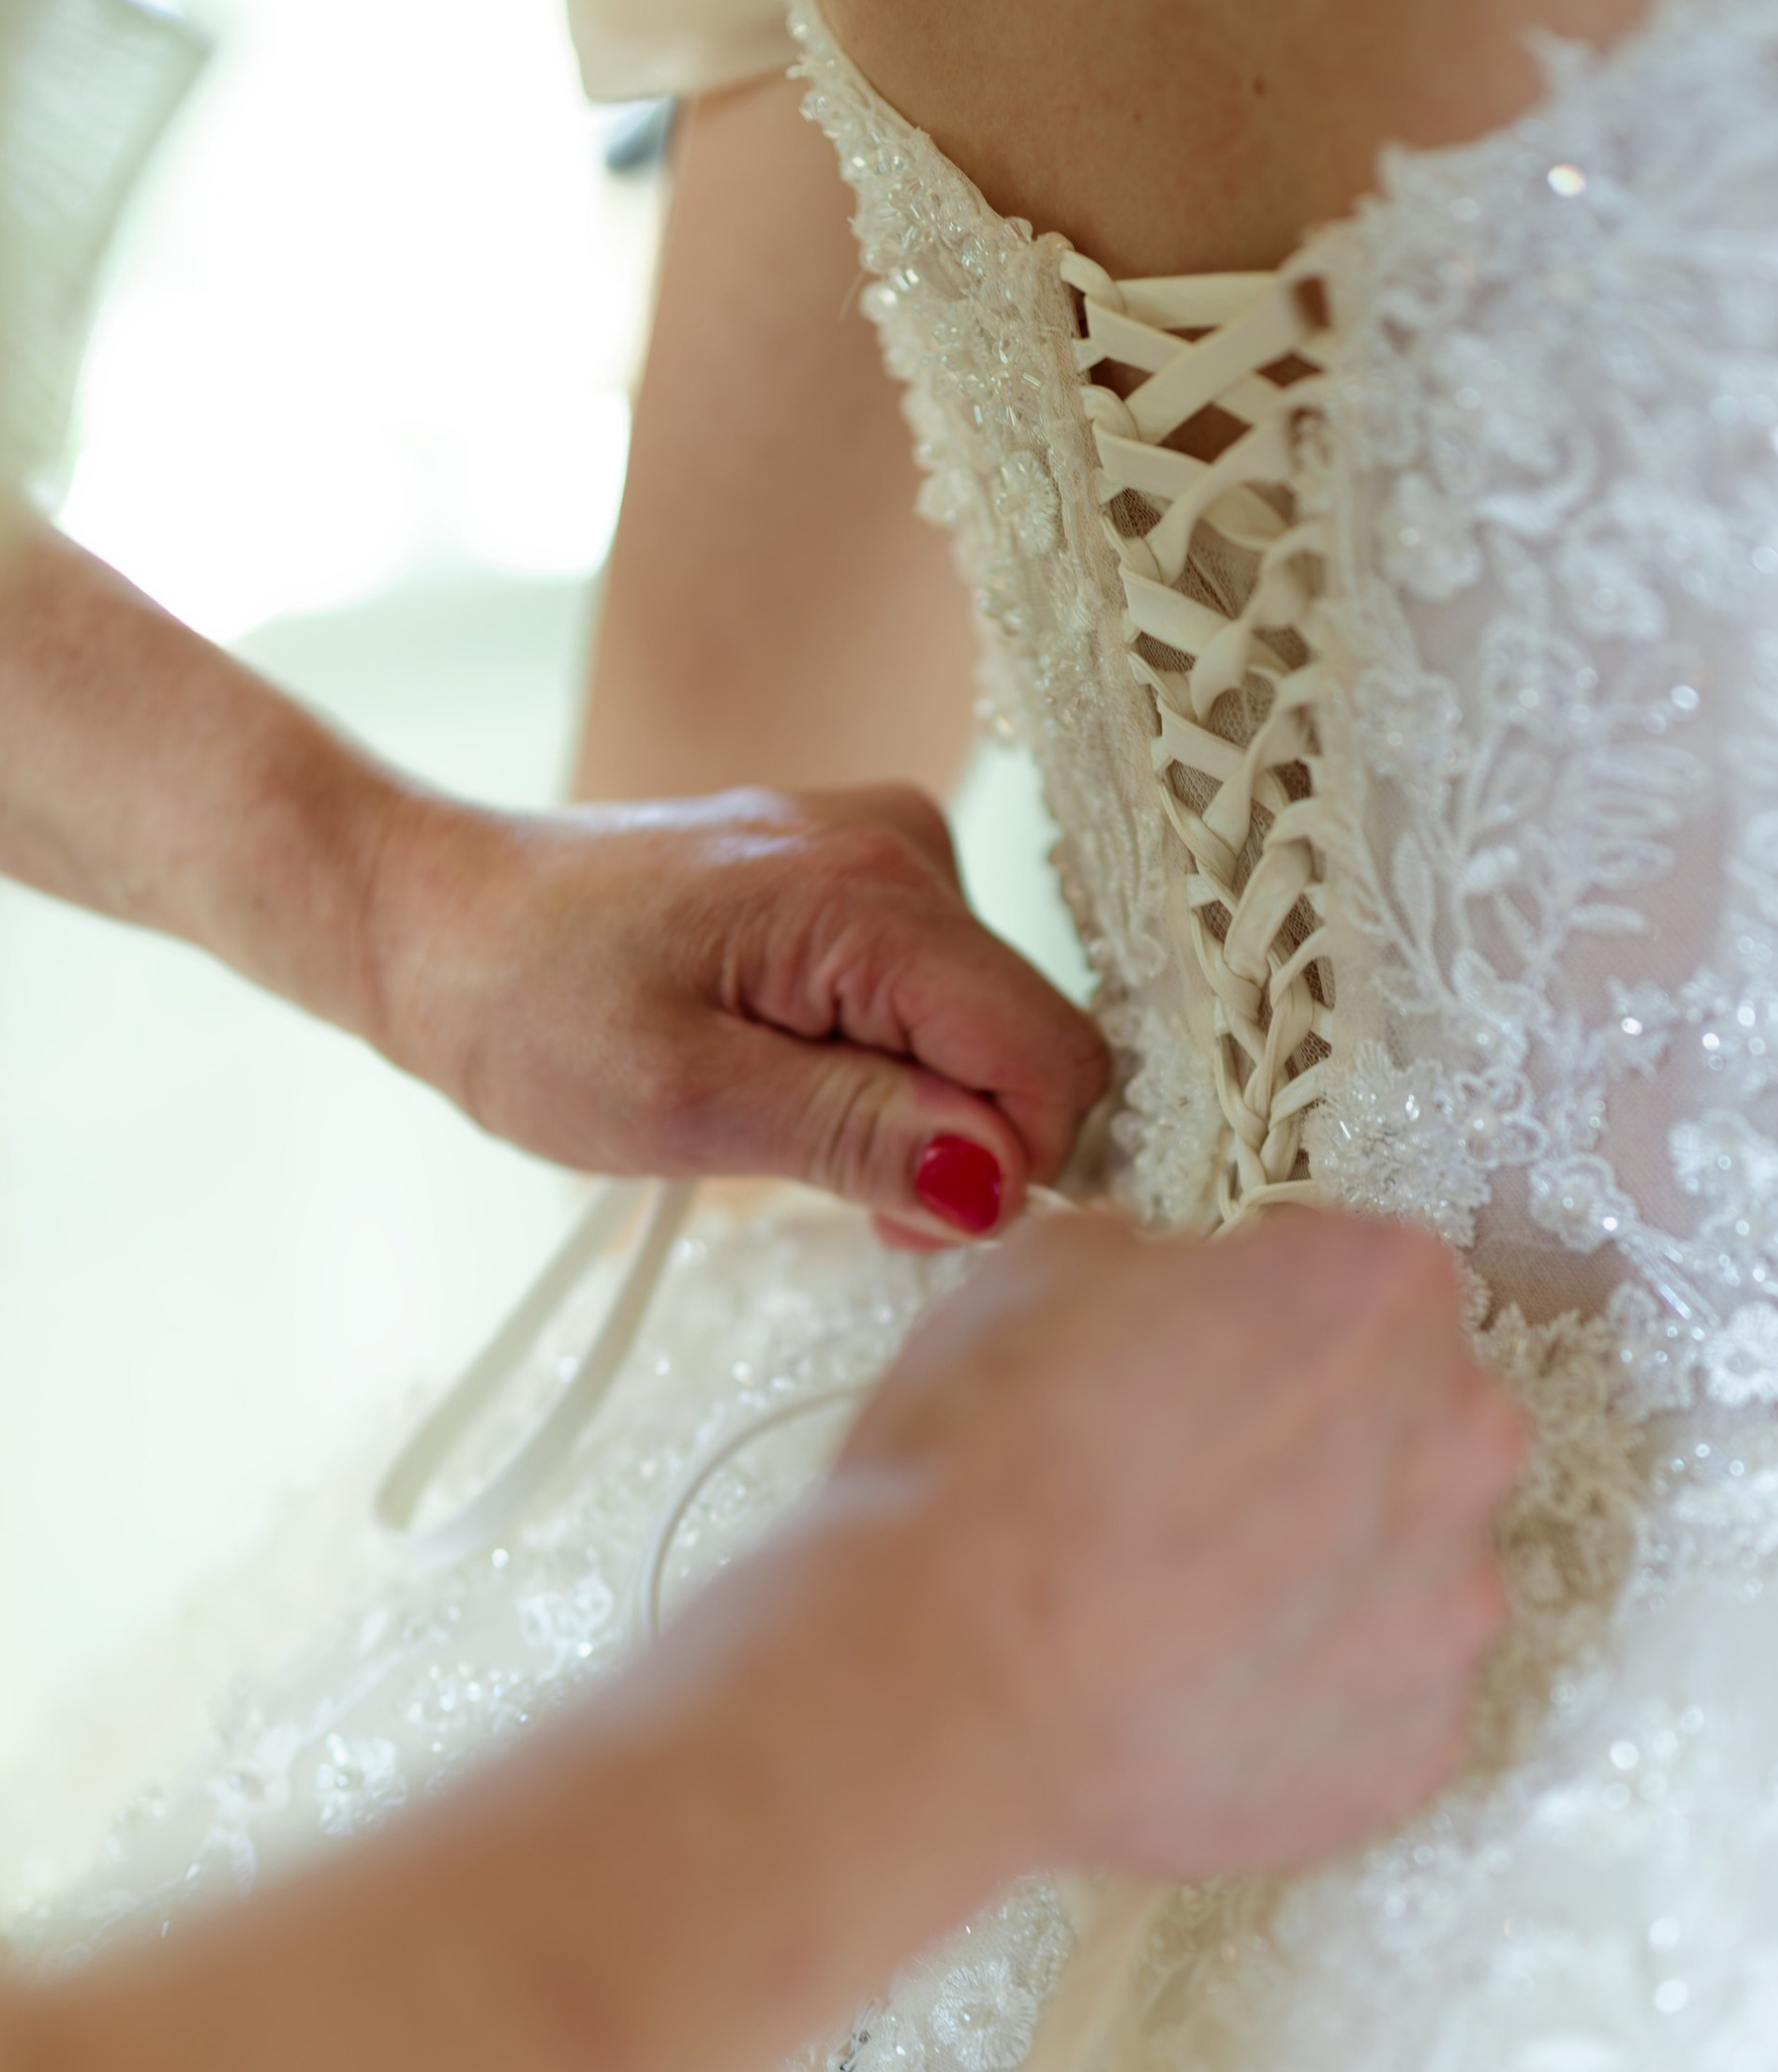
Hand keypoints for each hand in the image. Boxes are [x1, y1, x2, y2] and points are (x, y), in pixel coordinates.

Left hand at [368, 783, 1109, 1242]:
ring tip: (770, 1115)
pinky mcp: (861, 874)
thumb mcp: (684, 1105)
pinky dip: (882, 1064)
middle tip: (816, 1183)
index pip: (1050, 1058)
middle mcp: (905, 849)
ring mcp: (886, 851)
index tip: (896, 1222)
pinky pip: (933, 1000)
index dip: (1006, 1167)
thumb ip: (858, 1136)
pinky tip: (783, 1072)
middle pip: (1024, 1045)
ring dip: (909, 1109)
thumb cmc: (526, 1005)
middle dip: (954, 1144)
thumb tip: (998, 1180)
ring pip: (983, 1032)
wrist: (433, 915)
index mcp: (873, 895)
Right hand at [785, 1208, 1531, 1879]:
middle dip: (1323, 1448)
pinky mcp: (1419, 1748)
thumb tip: (1166, 1300)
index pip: (1365, 1283)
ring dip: (1320, 1581)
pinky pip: (1379, 1705)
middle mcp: (1462, 1445)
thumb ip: (1156, 1268)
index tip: (1205, 1361)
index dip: (1272, 1319)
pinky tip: (1199, 1696)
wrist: (948, 1689)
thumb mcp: (1043, 1275)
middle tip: (1190, 1491)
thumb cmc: (989, 1467)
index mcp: (1387, 1294)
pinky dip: (1306, 1701)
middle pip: (1415, 1426)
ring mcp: (1452, 1612)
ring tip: (1183, 1613)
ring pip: (1405, 1574)